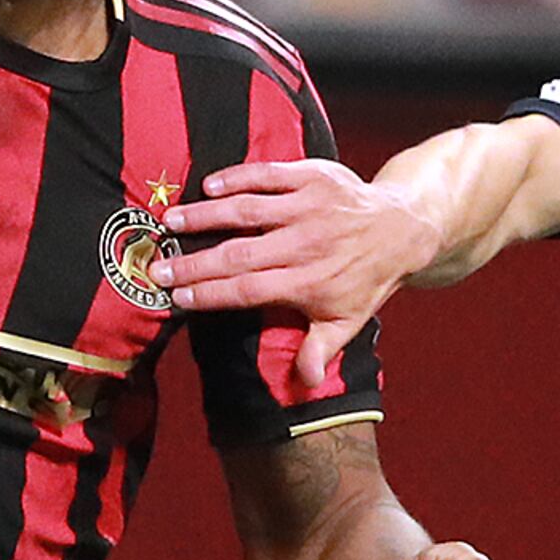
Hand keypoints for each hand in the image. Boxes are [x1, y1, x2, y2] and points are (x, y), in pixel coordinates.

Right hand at [157, 159, 443, 391]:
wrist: (402, 228)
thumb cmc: (365, 280)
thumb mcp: (348, 321)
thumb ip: (320, 350)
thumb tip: (303, 384)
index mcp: (309, 282)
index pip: (250, 290)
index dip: (212, 294)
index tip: (177, 297)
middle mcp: (306, 244)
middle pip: (240, 254)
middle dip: (195, 263)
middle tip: (157, 267)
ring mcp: (308, 207)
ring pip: (248, 210)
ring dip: (207, 215)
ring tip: (171, 221)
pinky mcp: (313, 176)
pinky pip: (270, 174)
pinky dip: (239, 178)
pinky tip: (209, 186)